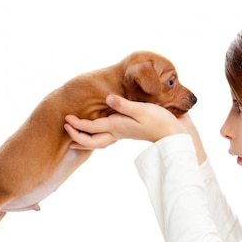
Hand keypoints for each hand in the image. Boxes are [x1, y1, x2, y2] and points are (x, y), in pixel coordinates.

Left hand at [64, 95, 186, 149]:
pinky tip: (99, 133)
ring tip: (74, 140)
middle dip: (77, 137)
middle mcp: (118, 132)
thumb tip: (108, 98)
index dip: (78, 125)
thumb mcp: (142, 110)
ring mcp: (124, 133)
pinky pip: (108, 138)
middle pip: (93, 141)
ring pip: (99, 142)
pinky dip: (98, 138)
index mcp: (118, 126)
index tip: (67, 119)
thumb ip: (124, 105)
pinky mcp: (130, 131)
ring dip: (85, 141)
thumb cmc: (160, 122)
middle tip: (66, 128)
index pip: (92, 128)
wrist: (175, 135)